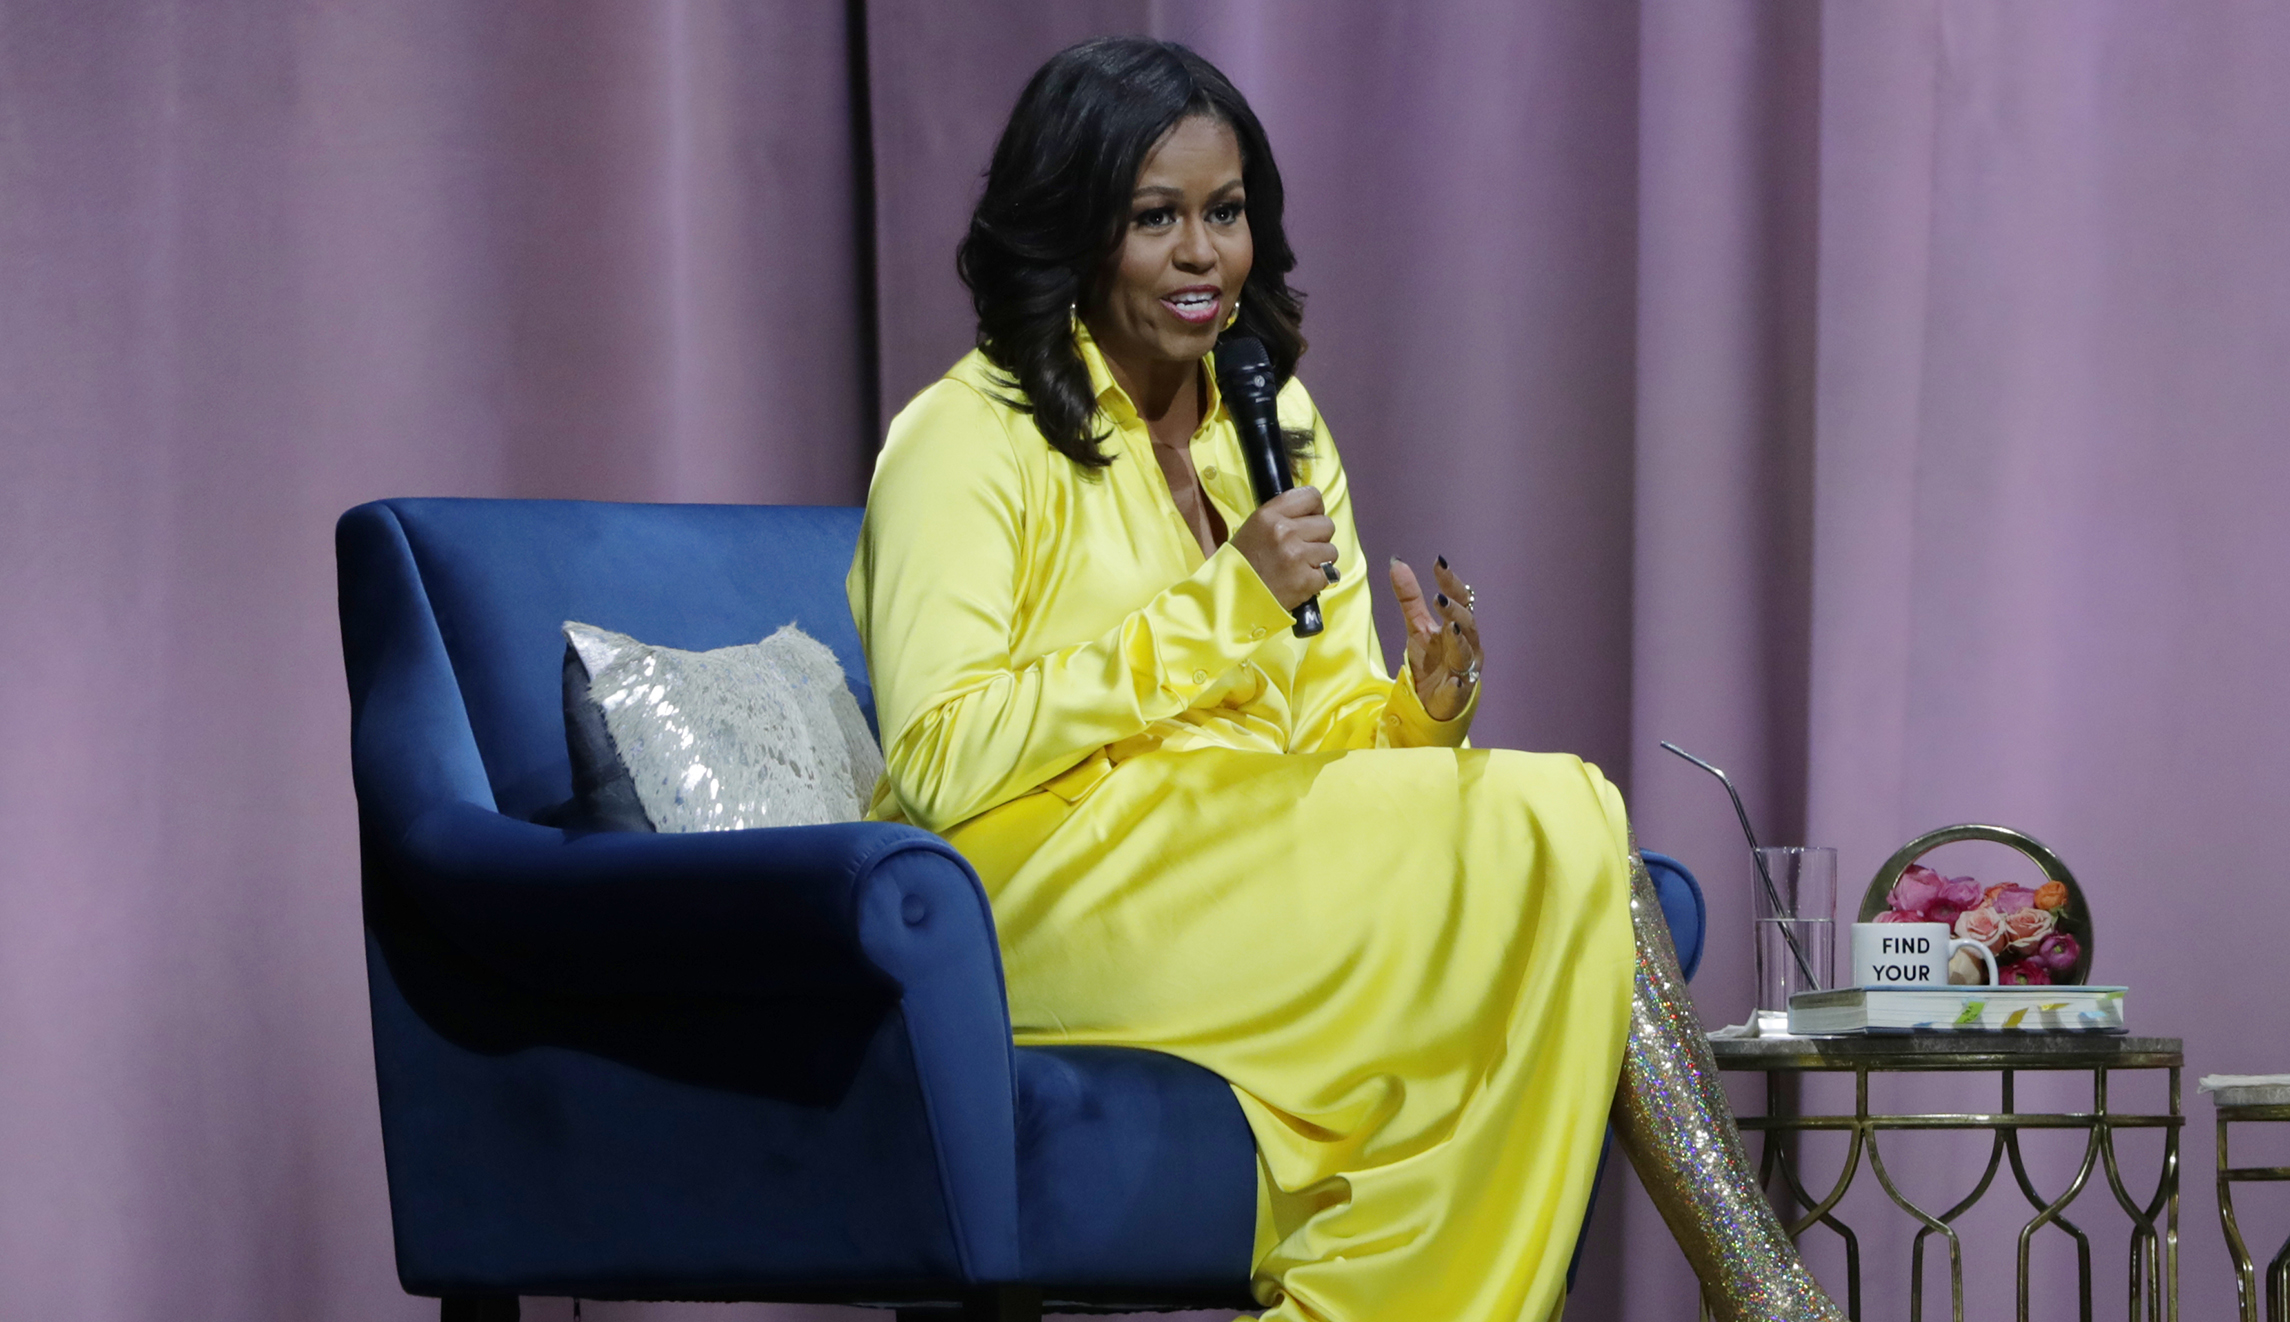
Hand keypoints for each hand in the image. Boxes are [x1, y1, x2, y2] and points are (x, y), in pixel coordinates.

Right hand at [1231, 486, 1337, 610]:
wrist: (1233, 598)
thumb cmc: (1243, 562)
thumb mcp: (1255, 527)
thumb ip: (1283, 516)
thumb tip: (1312, 513)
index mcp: (1270, 515)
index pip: (1312, 496)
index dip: (1316, 509)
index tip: (1310, 520)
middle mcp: (1285, 532)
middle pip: (1327, 525)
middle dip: (1319, 538)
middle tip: (1303, 548)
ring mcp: (1297, 557)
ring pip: (1331, 551)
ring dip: (1320, 560)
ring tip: (1301, 567)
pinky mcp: (1305, 581)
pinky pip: (1330, 574)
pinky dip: (1320, 580)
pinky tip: (1303, 581)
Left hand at [1389, 556, 1479, 720]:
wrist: (1431, 701)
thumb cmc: (1432, 660)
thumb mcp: (1416, 627)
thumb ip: (1409, 598)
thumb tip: (1397, 562)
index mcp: (1459, 626)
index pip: (1460, 599)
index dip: (1451, 583)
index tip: (1438, 563)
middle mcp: (1468, 644)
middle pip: (1467, 623)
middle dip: (1455, 611)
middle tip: (1440, 599)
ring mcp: (1465, 670)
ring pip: (1466, 653)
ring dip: (1459, 640)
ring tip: (1450, 628)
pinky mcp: (1457, 694)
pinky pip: (1459, 688)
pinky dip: (1457, 685)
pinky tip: (1453, 681)